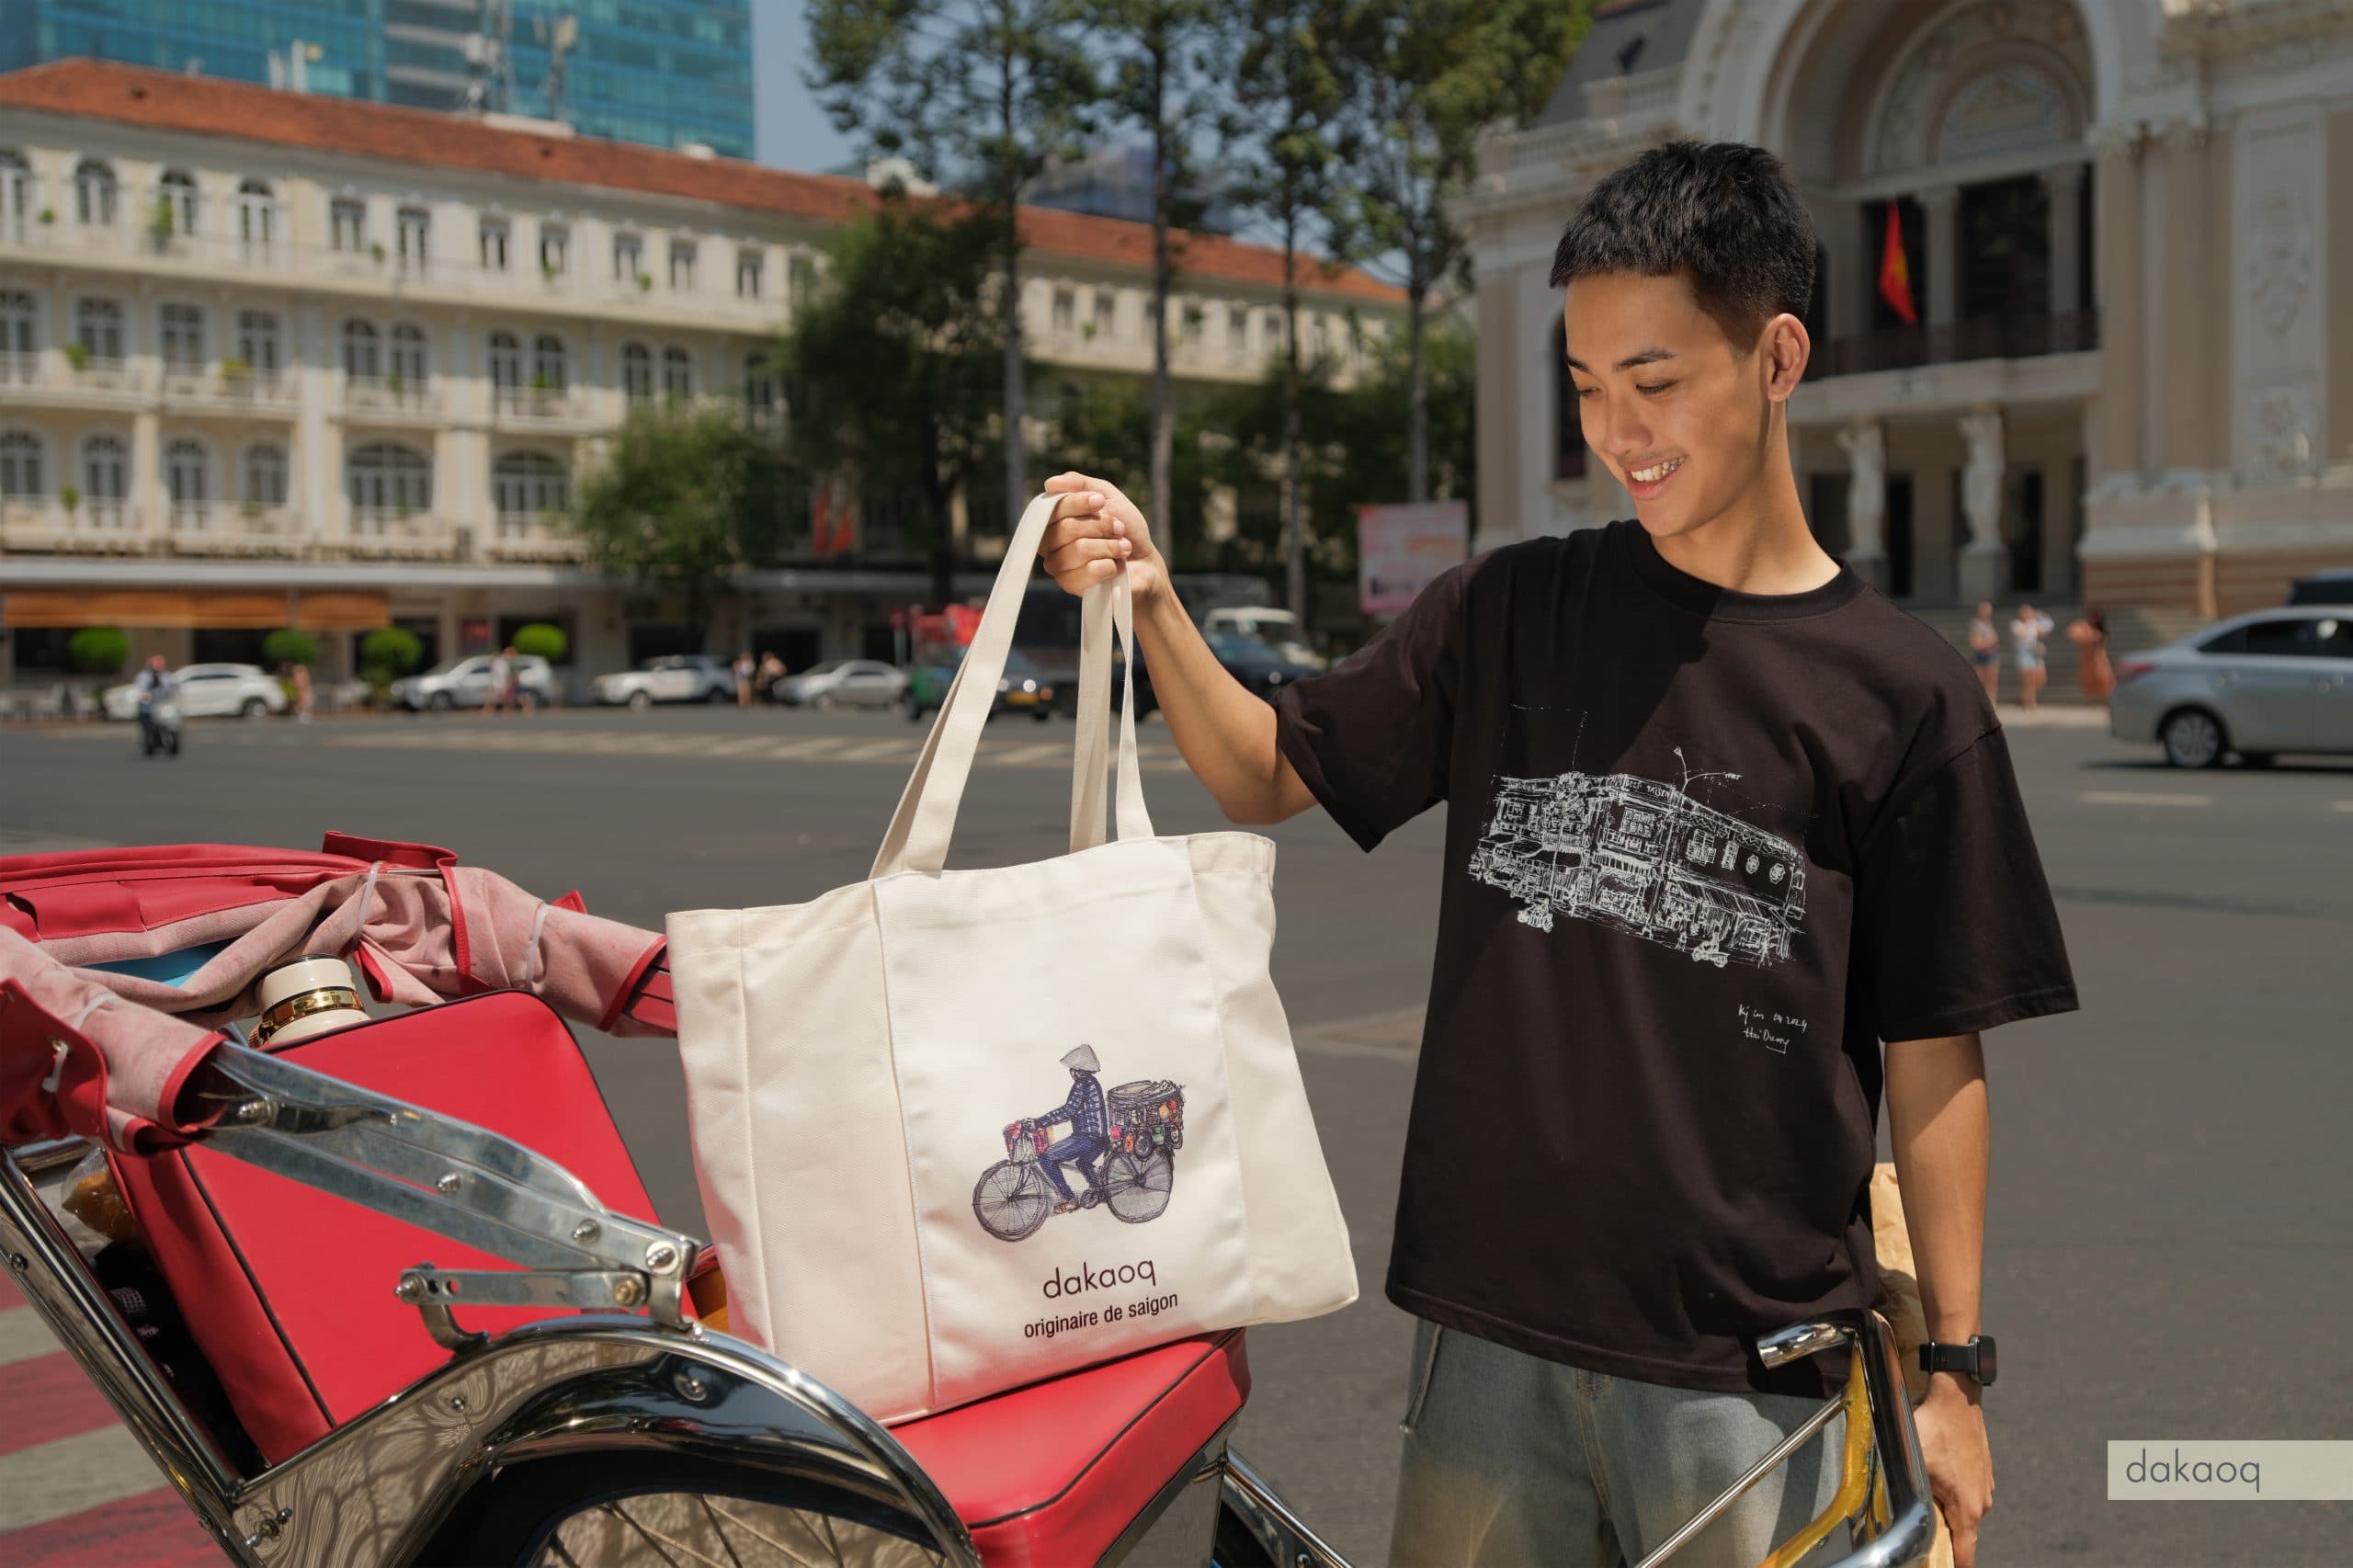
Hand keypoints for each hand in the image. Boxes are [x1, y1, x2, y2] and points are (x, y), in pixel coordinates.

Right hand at [1042, 472, 1165, 606]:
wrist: (1146, 561)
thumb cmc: (1125, 528)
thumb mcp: (1107, 496)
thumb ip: (1080, 484)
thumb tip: (1050, 483)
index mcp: (1054, 520)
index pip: (1052, 508)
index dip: (1077, 502)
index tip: (1100, 501)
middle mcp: (1050, 543)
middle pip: (1066, 528)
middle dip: (1100, 525)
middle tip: (1119, 528)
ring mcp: (1059, 566)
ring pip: (1079, 549)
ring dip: (1109, 546)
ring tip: (1123, 547)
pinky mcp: (1071, 585)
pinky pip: (1087, 571)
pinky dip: (1109, 565)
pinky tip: (1116, 566)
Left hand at [1914, 1377, 1992, 1566]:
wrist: (1956, 1397)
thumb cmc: (1934, 1429)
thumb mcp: (1915, 1467)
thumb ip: (1918, 1500)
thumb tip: (1914, 1522)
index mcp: (1967, 1509)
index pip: (1965, 1554)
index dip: (1951, 1565)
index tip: (1937, 1564)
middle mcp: (1982, 1501)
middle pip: (1960, 1531)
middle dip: (1942, 1530)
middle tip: (1920, 1518)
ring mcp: (1985, 1485)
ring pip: (1961, 1508)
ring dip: (1944, 1504)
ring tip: (1926, 1484)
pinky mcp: (1982, 1471)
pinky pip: (1964, 1489)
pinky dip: (1951, 1487)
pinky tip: (1936, 1469)